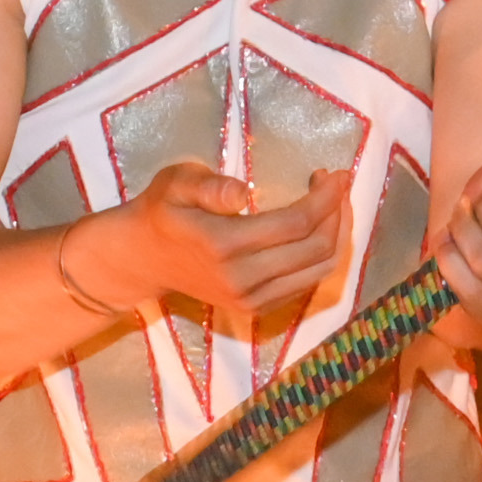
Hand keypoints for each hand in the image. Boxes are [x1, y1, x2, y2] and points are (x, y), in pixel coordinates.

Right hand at [83, 160, 352, 330]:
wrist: (142, 259)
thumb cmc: (162, 210)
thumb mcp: (176, 183)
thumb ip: (208, 186)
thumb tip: (242, 193)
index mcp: (223, 244)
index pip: (295, 224)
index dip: (325, 198)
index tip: (338, 173)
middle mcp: (242, 279)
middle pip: (315, 249)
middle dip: (337, 213)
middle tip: (338, 185)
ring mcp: (249, 299)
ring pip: (317, 271)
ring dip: (337, 236)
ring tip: (333, 204)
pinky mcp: (254, 308)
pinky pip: (305, 284)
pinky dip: (322, 256)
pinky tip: (318, 229)